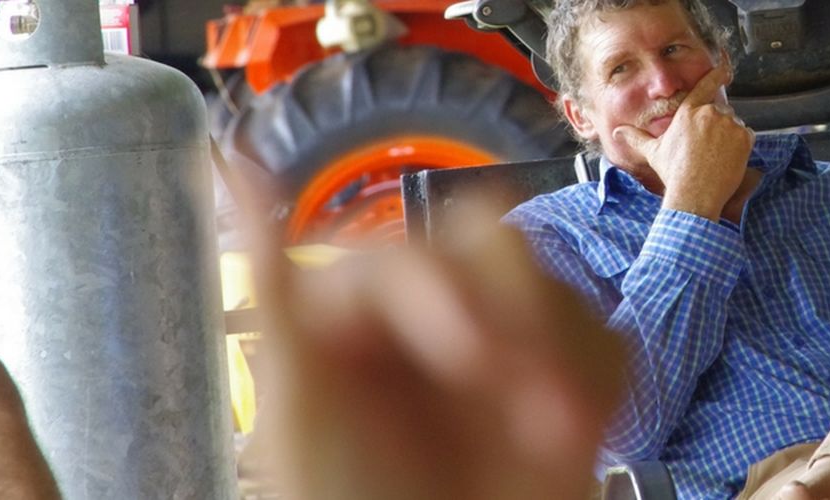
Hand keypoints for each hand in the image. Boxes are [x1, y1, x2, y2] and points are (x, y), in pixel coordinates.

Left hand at [219, 153, 625, 499]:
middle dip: (521, 316)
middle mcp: (432, 314)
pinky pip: (604, 338)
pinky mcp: (565, 374)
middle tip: (531, 401)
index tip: (473, 359)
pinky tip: (567, 434)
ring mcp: (504, 341)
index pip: (410, 256)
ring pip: (557, 285)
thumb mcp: (302, 408)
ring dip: (562, 356)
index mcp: (360, 313)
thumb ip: (279, 288)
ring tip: (550, 434)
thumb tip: (225, 161)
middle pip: (494, 240)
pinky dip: (597, 382)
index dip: (448, 296)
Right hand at [614, 64, 754, 219]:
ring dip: (729, 135)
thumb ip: (637, 138)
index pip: (706, 84)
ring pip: (734, 124)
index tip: (725, 68)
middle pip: (721, 111)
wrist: (695, 195)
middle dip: (718, 125)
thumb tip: (618, 132)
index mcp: (688, 111)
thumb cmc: (673, 173)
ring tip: (716, 156)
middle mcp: (709, 113)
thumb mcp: (653, 152)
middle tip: (709, 147)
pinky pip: (747, 136)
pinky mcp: (744, 137)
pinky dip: (741, 146)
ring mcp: (728, 124)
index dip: (718, 74)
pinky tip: (728, 159)